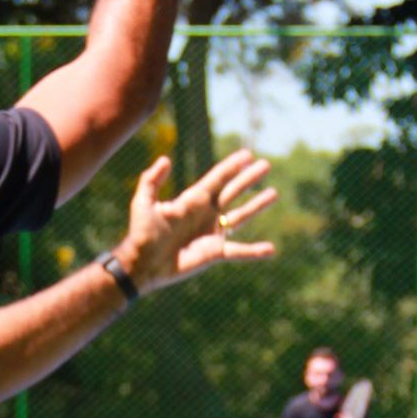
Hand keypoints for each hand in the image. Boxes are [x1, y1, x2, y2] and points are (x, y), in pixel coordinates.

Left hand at [112, 147, 275, 293]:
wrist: (143, 263)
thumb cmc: (142, 233)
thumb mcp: (143, 203)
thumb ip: (151, 180)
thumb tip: (165, 159)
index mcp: (192, 199)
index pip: (217, 178)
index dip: (232, 166)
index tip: (247, 154)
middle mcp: (206, 213)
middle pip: (233, 191)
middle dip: (249, 179)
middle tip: (266, 165)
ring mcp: (212, 232)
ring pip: (241, 215)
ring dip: (257, 205)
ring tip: (274, 193)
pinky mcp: (215, 252)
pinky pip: (239, 251)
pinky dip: (255, 251)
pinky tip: (271, 250)